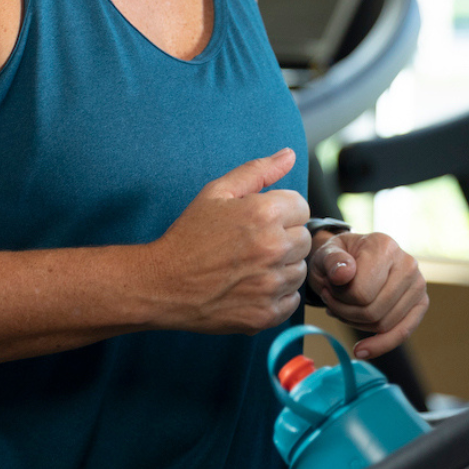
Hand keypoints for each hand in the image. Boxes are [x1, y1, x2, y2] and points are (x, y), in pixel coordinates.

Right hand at [147, 149, 309, 335]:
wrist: (164, 284)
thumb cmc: (189, 236)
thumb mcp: (217, 192)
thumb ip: (257, 171)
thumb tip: (289, 155)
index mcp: (264, 213)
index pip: (302, 207)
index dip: (280, 212)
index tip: (259, 221)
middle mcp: (273, 248)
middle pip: (303, 239)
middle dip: (283, 238)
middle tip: (252, 244)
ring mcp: (271, 283)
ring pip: (299, 270)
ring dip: (281, 267)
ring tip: (250, 266)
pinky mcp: (267, 314)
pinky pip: (292, 299)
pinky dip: (276, 295)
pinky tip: (251, 287)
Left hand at [308, 231, 427, 359]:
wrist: (349, 260)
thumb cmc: (337, 259)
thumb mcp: (325, 254)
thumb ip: (332, 261)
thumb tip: (344, 274)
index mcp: (384, 246)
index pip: (361, 292)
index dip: (339, 297)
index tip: (328, 287)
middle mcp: (407, 263)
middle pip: (373, 311)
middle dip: (345, 312)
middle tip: (331, 300)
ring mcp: (418, 284)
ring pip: (383, 325)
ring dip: (355, 323)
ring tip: (342, 308)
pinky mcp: (420, 303)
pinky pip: (402, 333)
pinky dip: (380, 345)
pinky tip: (361, 351)